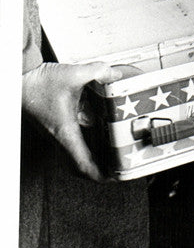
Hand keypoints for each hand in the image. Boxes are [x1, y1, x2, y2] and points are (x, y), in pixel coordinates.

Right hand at [22, 61, 123, 180]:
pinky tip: (99, 130)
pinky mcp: (56, 127)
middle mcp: (60, 137)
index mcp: (65, 132)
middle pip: (80, 166)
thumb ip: (99, 71)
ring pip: (75, 156)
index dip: (101, 174)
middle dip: (99, 171)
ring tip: (112, 154)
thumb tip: (114, 74)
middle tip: (117, 167)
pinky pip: (73, 143)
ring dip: (93, 158)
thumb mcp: (74, 74)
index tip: (115, 176)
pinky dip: (87, 144)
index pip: (83, 164)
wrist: (21, 81)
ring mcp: (57, 134)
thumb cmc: (39, 83)